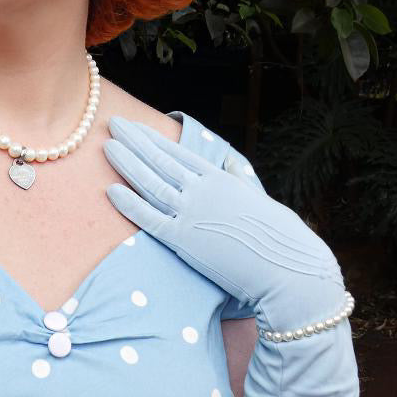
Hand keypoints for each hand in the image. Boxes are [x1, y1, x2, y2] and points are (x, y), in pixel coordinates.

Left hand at [102, 116, 358, 396]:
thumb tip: (230, 164)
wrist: (290, 272)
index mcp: (221, 180)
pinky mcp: (186, 241)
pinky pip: (150, 219)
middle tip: (112, 124)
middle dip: (134, 141)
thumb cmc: (281, 241)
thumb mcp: (260, 202)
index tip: (136, 127)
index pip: (179, 153)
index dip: (154, 139)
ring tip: (106, 146)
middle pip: (160, 161)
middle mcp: (204, 191)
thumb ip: (240, 183)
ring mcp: (193, 214)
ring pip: (151, 183)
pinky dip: (129, 203)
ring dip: (126, 163)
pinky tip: (111, 191)